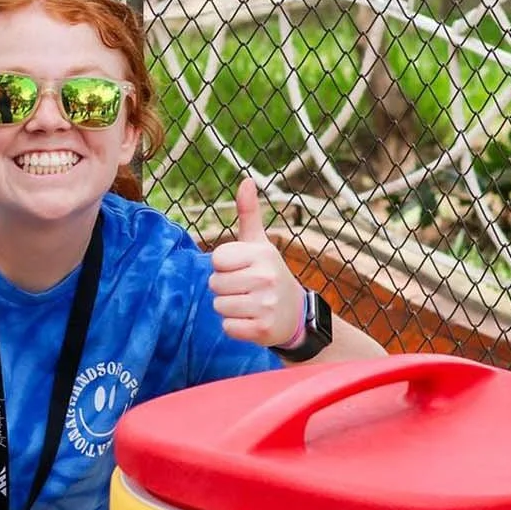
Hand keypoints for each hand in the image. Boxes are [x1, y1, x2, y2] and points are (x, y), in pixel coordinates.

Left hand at [209, 178, 304, 348]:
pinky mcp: (263, 329)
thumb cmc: (268, 273)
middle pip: (214, 284)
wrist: (295, 313)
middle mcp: (265, 277)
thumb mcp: (260, 244)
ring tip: (249, 304)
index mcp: (261, 254)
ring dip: (229, 308)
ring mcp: (266, 305)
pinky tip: (251, 320)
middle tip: (245, 289)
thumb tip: (246, 180)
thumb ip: (249, 214)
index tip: (241, 269)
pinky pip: (227, 328)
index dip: (224, 266)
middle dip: (225, 288)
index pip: (217, 260)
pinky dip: (235, 327)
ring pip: (219, 306)